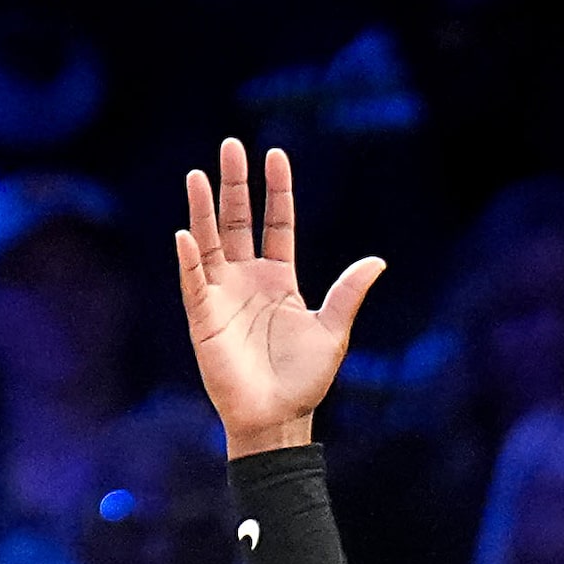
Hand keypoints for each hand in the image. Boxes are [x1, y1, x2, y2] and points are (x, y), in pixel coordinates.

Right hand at [176, 139, 384, 456]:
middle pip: (238, 221)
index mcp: (280, 279)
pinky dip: (189, 260)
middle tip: (230, 145)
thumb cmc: (305, 380)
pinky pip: (194, 282)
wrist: (279, 418)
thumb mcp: (334, 330)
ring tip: (197, 174)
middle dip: (235, 184)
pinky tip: (186, 233)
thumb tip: (378, 260)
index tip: (275, 154)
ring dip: (202, 209)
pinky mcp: (204, 318)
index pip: (277, 223)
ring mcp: (223, 295)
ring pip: (210, 242)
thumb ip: (349, 292)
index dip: (276, 190)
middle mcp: (248, 279)